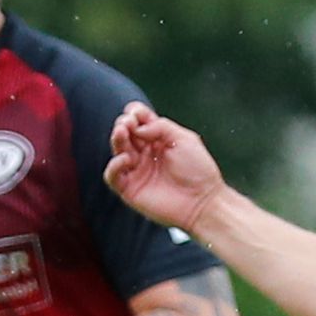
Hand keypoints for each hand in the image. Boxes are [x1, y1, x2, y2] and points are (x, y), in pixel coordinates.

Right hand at [103, 102, 231, 231]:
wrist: (203, 202)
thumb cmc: (198, 170)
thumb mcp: (184, 139)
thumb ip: (161, 127)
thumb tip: (138, 127)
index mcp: (159, 140)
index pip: (139, 122)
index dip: (135, 114)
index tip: (136, 113)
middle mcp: (145, 154)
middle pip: (126, 133)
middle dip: (124, 124)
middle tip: (127, 123)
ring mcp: (137, 171)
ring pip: (118, 151)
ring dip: (117, 139)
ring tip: (122, 132)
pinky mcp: (130, 189)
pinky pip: (112, 176)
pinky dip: (114, 166)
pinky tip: (126, 159)